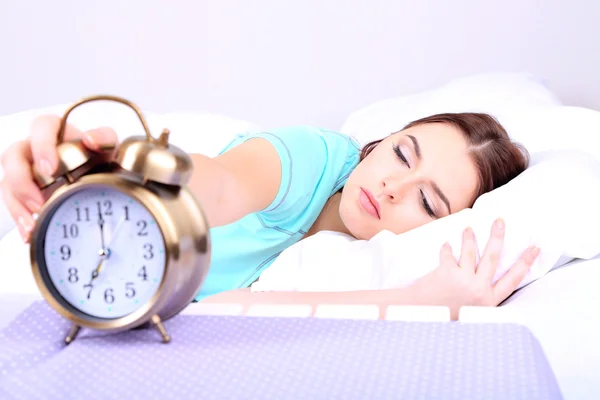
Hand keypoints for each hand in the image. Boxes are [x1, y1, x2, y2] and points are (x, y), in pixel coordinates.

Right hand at [0, 115, 117, 241]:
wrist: (101, 179)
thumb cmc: (99, 158)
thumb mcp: (108, 147)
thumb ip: (104, 138)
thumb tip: (90, 139)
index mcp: (55, 133)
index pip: (41, 127)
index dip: (41, 146)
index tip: (50, 169)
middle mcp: (34, 148)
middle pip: (13, 156)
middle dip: (22, 181)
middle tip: (39, 201)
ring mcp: (25, 170)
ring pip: (7, 181)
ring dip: (18, 203)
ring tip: (33, 221)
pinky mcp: (23, 191)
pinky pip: (12, 202)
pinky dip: (19, 217)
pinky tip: (29, 231)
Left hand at [410, 218, 539, 319]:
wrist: (421, 317)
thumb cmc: (446, 315)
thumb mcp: (472, 312)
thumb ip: (481, 297)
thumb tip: (487, 276)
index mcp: (489, 301)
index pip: (513, 279)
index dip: (525, 262)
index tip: (535, 248)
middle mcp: (479, 290)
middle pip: (493, 257)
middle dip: (498, 236)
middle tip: (500, 221)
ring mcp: (464, 280)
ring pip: (471, 251)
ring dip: (469, 238)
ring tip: (468, 229)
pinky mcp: (447, 273)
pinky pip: (449, 254)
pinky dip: (447, 248)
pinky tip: (446, 245)